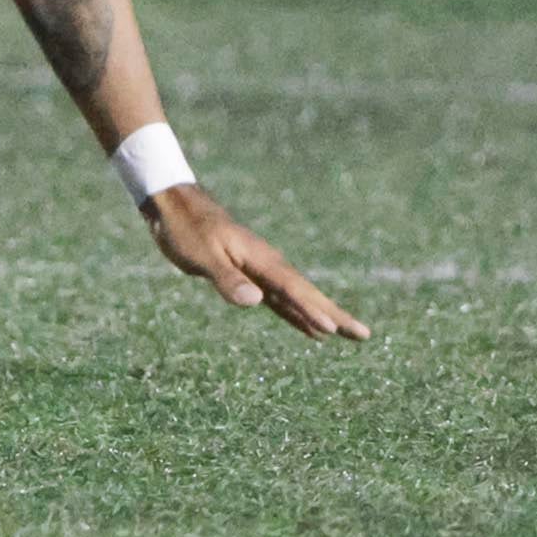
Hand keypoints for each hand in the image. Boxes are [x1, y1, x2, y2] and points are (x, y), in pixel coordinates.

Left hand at [143, 183, 370, 341]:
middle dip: (334, 314)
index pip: (292, 289)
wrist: (173, 202)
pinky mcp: (249, 273)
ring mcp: (260, 268)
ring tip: (348, 333)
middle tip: (364, 335)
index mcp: (260, 258)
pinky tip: (310, 328)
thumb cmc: (184, 227)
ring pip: (298, 297)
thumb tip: (256, 301)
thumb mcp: (200, 255)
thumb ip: (227, 278)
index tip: (334, 331)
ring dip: (322, 315)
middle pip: (306, 293)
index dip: (312, 310)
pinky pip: (282, 298)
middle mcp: (267, 263)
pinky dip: (297, 313)